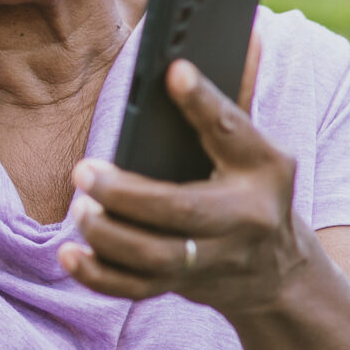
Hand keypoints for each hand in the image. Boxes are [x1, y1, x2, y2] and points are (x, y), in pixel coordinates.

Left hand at [59, 54, 312, 318]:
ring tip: (80, 209)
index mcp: (264, 171)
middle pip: (182, 210)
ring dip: (108, 235)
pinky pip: (136, 288)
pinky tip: (70, 254)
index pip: (232, 132)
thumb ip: (221, 114)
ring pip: (156, 257)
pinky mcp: (183, 284)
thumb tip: (192, 60)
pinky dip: (99, 276)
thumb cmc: (256, 192)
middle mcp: (243, 219)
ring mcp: (213, 259)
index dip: (204, 102)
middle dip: (126, 194)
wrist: (279, 272)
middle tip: (84, 172)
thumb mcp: (258, 153)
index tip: (174, 71)